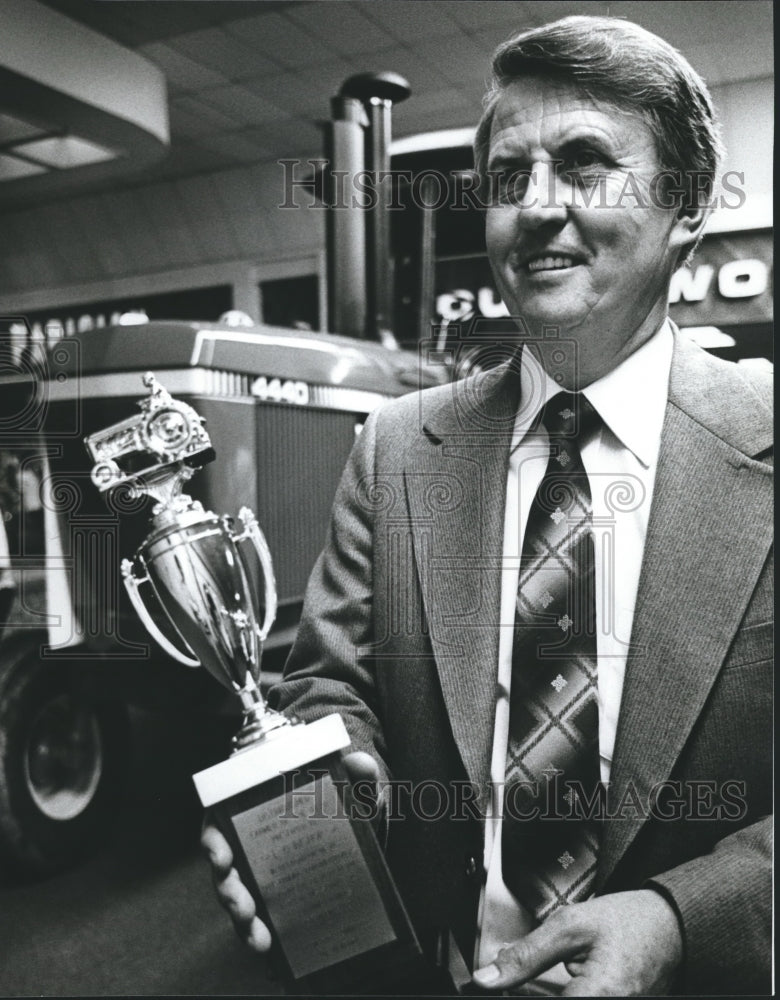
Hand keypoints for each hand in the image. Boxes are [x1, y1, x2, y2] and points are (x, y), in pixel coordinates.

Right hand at [200, 751, 380, 952]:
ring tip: (258, 938)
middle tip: (242, 905)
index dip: (214, 842)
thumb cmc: (335, 802)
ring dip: (242, 919)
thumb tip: (360, 763)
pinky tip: (269, 946)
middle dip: (228, 891)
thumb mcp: (348, 789)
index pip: (219, 825)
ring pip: (236, 898)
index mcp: (250, 812)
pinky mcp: (271, 899)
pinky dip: (258, 932)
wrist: (350, 826)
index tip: (221, 856)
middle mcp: (245, 845)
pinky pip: (257, 917)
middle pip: (223, 870)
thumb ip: (357, 776)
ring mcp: (256, 875)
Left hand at [472, 890, 682, 995]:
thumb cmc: (630, 922)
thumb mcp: (570, 925)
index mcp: (598, 995)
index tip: (501, 987)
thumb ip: (526, 955)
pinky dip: (568, 991)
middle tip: (537, 972)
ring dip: (551, 989)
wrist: (671, 925)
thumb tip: (487, 979)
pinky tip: (567, 978)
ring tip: (557, 971)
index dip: (516, 994)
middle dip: (536, 989)